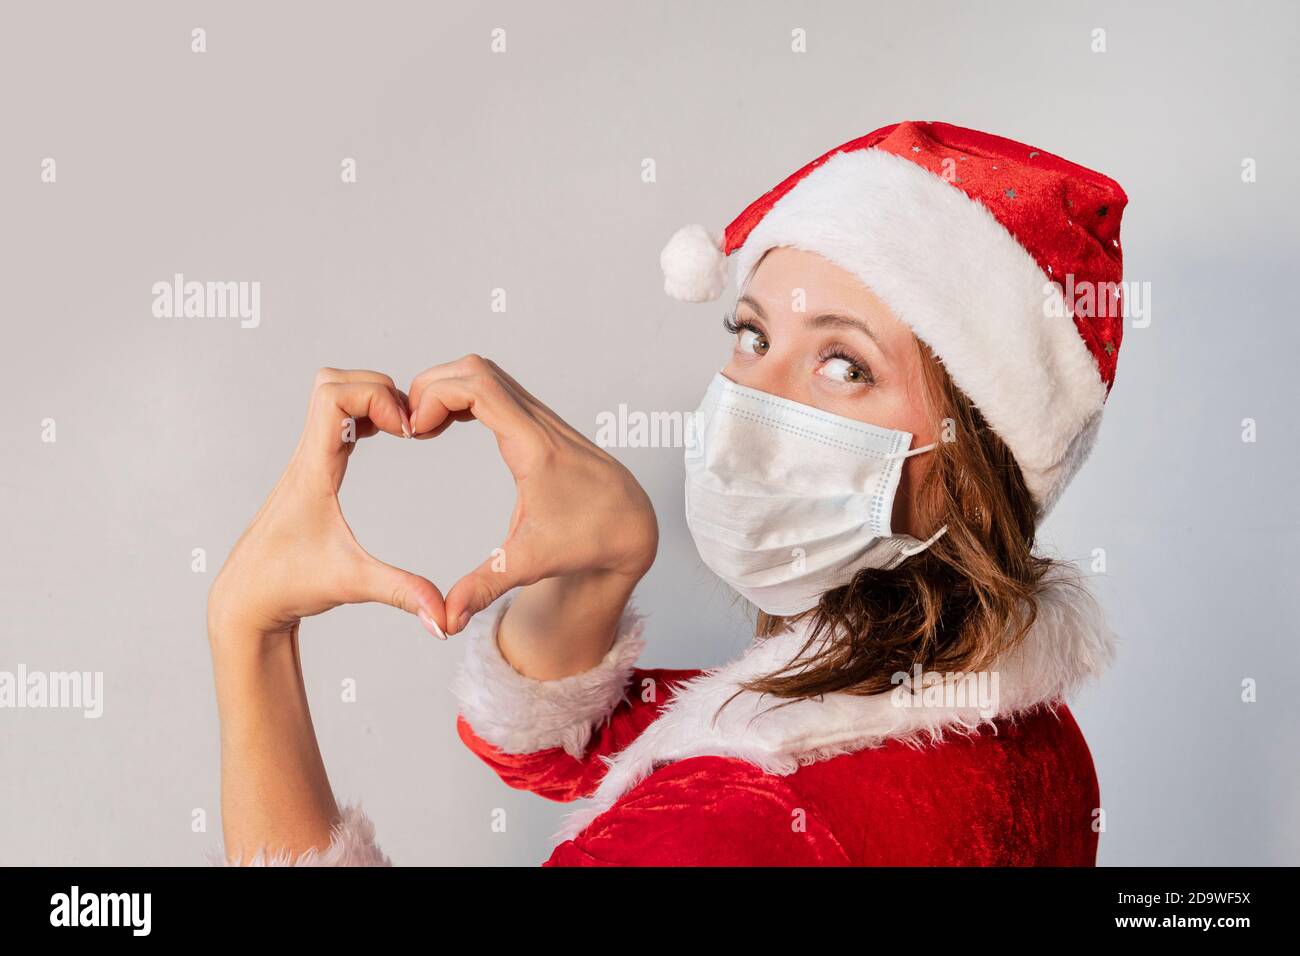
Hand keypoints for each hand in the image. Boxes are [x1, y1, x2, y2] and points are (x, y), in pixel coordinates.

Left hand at [209, 368, 447, 644]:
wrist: (245, 599)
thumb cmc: (287, 586)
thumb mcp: (352, 585)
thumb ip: (403, 593)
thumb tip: (444, 617)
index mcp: (312, 470)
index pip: (334, 396)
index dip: (377, 398)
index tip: (406, 430)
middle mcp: (305, 456)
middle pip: (333, 381)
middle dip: (379, 390)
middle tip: (409, 426)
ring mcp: (306, 459)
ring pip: (331, 393)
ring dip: (370, 398)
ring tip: (402, 428)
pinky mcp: (311, 468)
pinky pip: (335, 418)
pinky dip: (364, 414)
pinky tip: (386, 437)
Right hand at [407, 354, 657, 635]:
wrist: (631, 526)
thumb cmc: (586, 539)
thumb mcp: (529, 563)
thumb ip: (483, 587)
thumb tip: (445, 620)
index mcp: (533, 446)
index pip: (479, 387)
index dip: (435, 395)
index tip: (414, 431)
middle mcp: (538, 422)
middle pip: (476, 368)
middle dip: (431, 385)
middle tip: (409, 427)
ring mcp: (539, 417)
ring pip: (485, 372)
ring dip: (446, 387)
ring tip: (422, 426)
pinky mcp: (538, 422)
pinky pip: (494, 387)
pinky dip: (462, 394)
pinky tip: (444, 424)